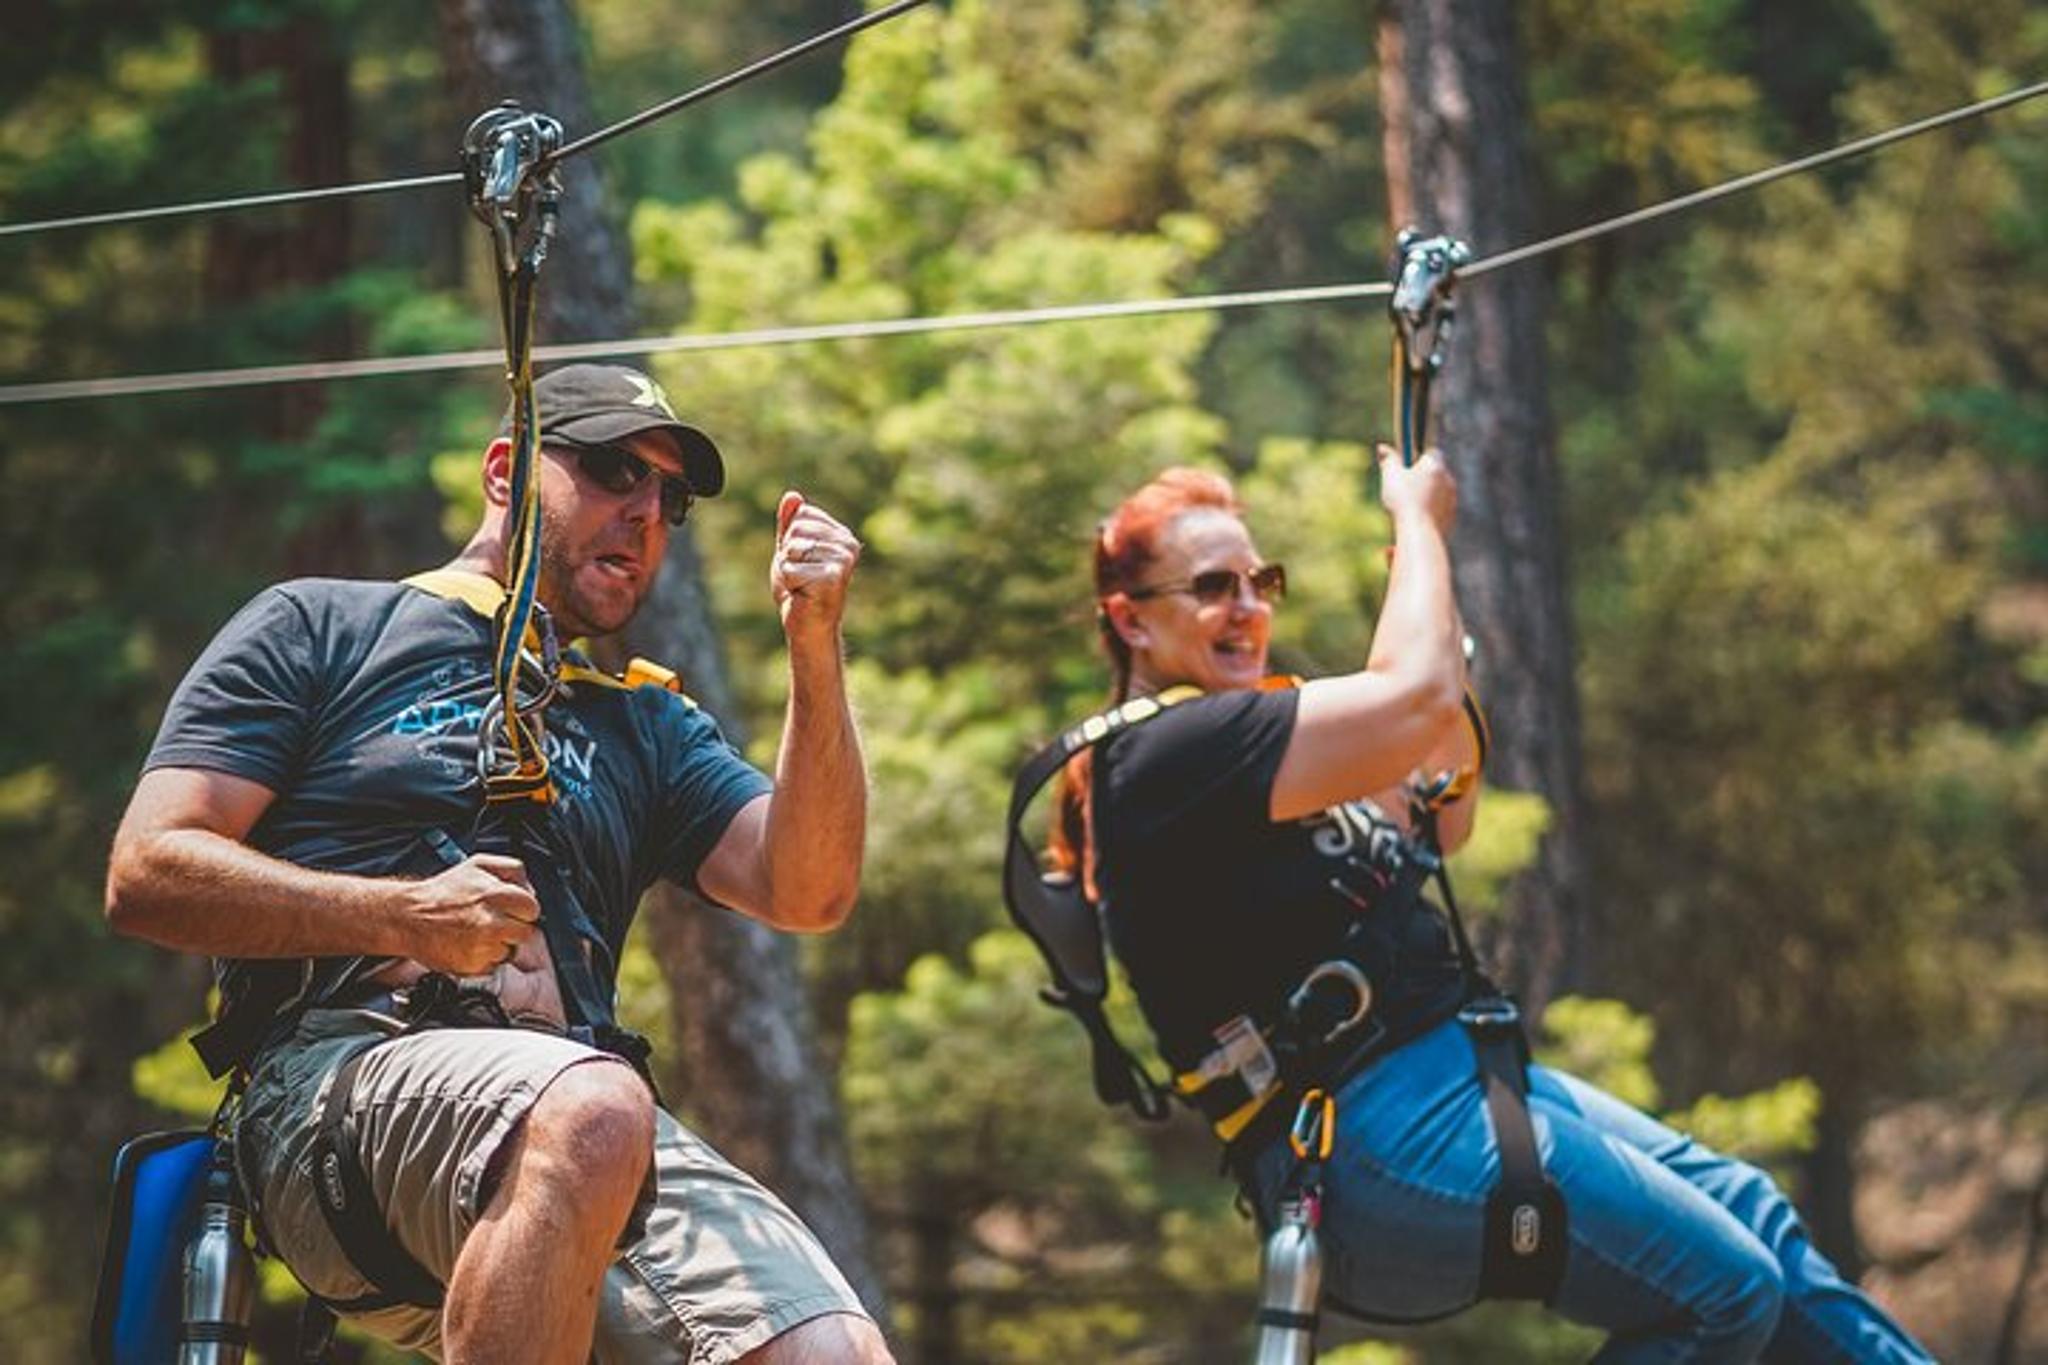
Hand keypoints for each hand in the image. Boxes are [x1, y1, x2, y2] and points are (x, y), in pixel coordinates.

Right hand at [402, 853, 540, 975]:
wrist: (409, 917)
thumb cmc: (444, 892)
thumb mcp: (479, 864)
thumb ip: (512, 870)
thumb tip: (531, 889)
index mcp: (494, 894)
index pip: (532, 908)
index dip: (523, 909)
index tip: (512, 909)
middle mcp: (489, 922)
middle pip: (526, 932)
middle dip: (514, 927)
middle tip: (494, 921)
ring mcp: (481, 946)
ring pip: (511, 950)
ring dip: (499, 944)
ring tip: (478, 932)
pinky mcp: (472, 965)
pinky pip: (494, 965)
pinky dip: (485, 958)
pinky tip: (469, 945)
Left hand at [771, 490, 861, 637]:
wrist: (808, 626)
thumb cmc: (800, 589)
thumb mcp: (790, 551)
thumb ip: (790, 524)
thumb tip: (793, 495)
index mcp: (841, 535)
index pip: (802, 515)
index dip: (791, 540)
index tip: (802, 562)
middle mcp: (848, 545)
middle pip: (796, 530)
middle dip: (788, 556)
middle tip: (801, 577)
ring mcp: (842, 561)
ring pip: (792, 549)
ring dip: (788, 571)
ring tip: (802, 586)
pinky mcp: (832, 578)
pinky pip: (789, 569)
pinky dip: (789, 584)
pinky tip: (803, 595)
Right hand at [1376, 443, 1456, 536]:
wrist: (1420, 532)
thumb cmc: (1404, 500)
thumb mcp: (1391, 476)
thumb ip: (1388, 460)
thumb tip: (1382, 447)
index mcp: (1435, 465)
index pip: (1432, 452)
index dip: (1418, 457)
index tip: (1406, 465)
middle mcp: (1448, 480)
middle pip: (1434, 474)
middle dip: (1420, 479)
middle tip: (1403, 489)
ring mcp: (1452, 500)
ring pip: (1436, 494)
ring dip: (1424, 498)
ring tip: (1405, 509)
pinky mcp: (1451, 518)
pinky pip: (1438, 512)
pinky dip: (1427, 516)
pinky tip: (1413, 522)